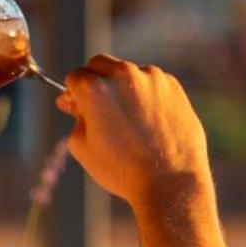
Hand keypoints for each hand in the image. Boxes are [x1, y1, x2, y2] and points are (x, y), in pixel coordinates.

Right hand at [55, 54, 212, 209]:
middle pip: (100, 65)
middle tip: (99, 108)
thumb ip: (75, 117)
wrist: (170, 181)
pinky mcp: (173, 86)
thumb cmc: (122, 169)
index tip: (77, 107)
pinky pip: (152, 83)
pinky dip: (146, 95)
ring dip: (123, 88)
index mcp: (94, 88)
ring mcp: (151, 77)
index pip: (75, 77)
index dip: (73, 94)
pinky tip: (150, 122)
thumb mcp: (82, 148)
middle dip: (95, 81)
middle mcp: (123, 74)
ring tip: (130, 122)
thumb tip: (74, 103)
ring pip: (128, 73)